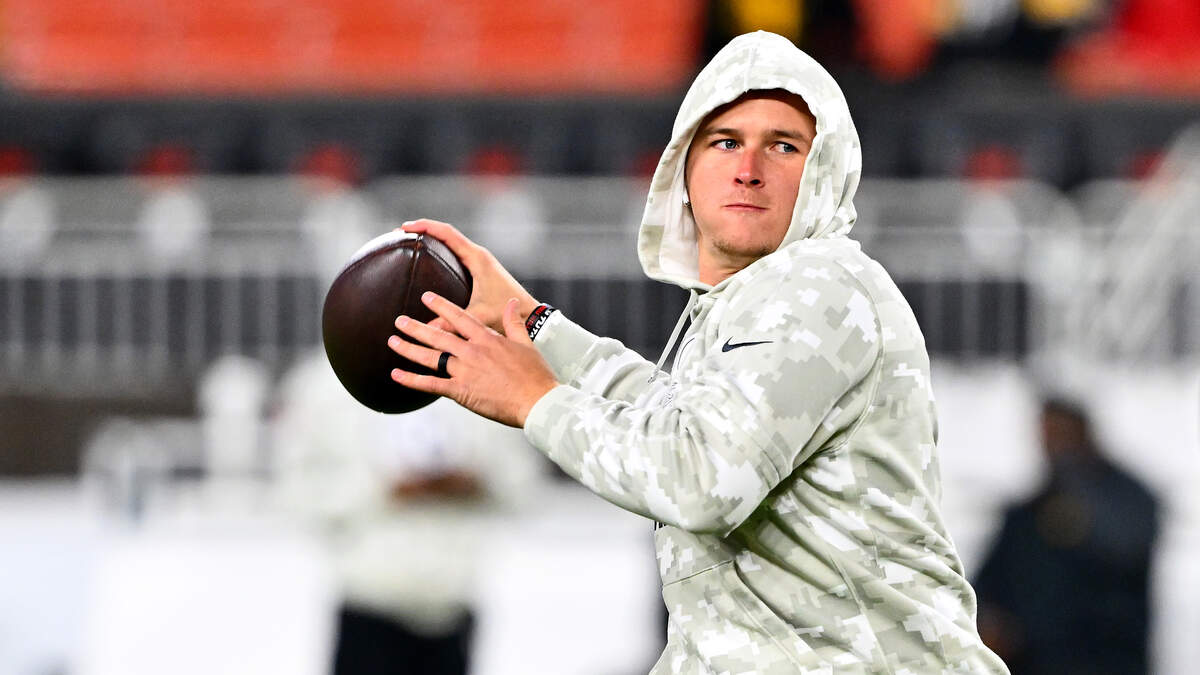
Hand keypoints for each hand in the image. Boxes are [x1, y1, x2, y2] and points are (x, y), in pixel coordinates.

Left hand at [387, 292, 557, 427]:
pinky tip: (396, 374)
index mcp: (487, 338)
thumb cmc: (535, 374)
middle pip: (438, 335)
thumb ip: (514, 322)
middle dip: (416, 327)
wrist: (536, 400)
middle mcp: (472, 351)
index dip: (441, 305)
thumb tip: (512, 302)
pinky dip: (411, 380)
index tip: (426, 296)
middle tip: (398, 320)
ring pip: (430, 357)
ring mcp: (464, 371)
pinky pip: (431, 384)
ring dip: (409, 348)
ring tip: (393, 341)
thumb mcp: (526, 343)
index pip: (459, 317)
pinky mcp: (461, 391)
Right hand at [399, 219, 538, 333]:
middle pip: (446, 234)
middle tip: (401, 233)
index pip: (447, 233)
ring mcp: (479, 262)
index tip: (406, 227)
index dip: (425, 227)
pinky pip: (456, 254)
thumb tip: (426, 330)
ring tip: (409, 242)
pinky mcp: (480, 271)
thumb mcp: (478, 315)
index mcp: (477, 258)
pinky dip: (440, 252)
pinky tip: (428, 263)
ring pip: (451, 243)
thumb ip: (453, 322)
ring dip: (432, 239)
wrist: (530, 315)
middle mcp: (478, 256)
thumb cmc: (507, 312)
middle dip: (423, 230)